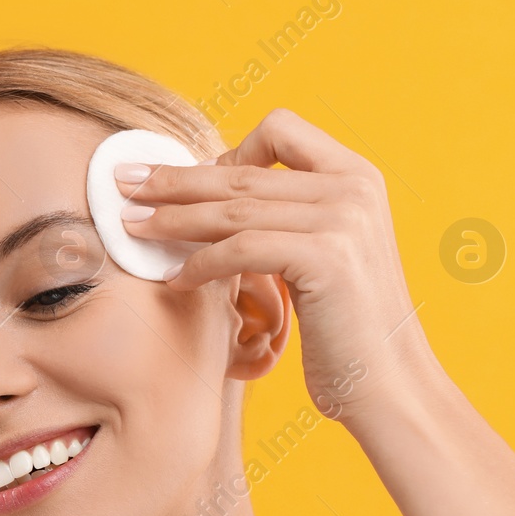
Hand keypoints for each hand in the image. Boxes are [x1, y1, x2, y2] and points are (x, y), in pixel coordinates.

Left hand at [117, 107, 439, 424]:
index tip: (186, 179)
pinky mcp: (326, 258)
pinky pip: (240, 249)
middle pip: (242, 170)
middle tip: (124, 186)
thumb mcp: (323, 255)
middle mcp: (354, 188)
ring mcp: (343, 220)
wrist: (389, 385)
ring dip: (173, 219)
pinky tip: (176, 279)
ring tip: (133, 229)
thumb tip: (215, 198)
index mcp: (357, 176)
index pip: (280, 130)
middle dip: (175, 180)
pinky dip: (200, 263)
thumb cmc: (346, 329)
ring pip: (233, 209)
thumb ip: (287, 217)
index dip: (227, 149)